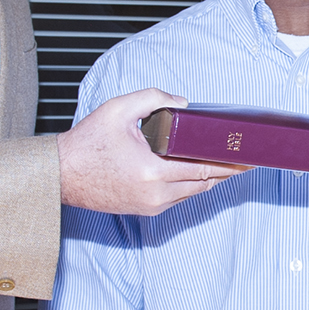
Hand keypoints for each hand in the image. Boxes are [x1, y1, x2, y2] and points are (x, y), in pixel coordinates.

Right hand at [58, 89, 243, 214]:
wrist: (60, 175)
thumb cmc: (86, 143)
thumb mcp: (118, 109)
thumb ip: (154, 99)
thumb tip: (184, 104)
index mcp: (153, 172)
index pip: (204, 169)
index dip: (229, 164)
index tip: (248, 159)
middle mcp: (155, 195)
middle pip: (203, 184)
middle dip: (226, 172)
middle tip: (244, 161)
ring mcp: (150, 206)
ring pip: (192, 193)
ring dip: (209, 180)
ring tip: (227, 165)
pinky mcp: (144, 210)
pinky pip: (177, 198)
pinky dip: (190, 185)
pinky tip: (198, 173)